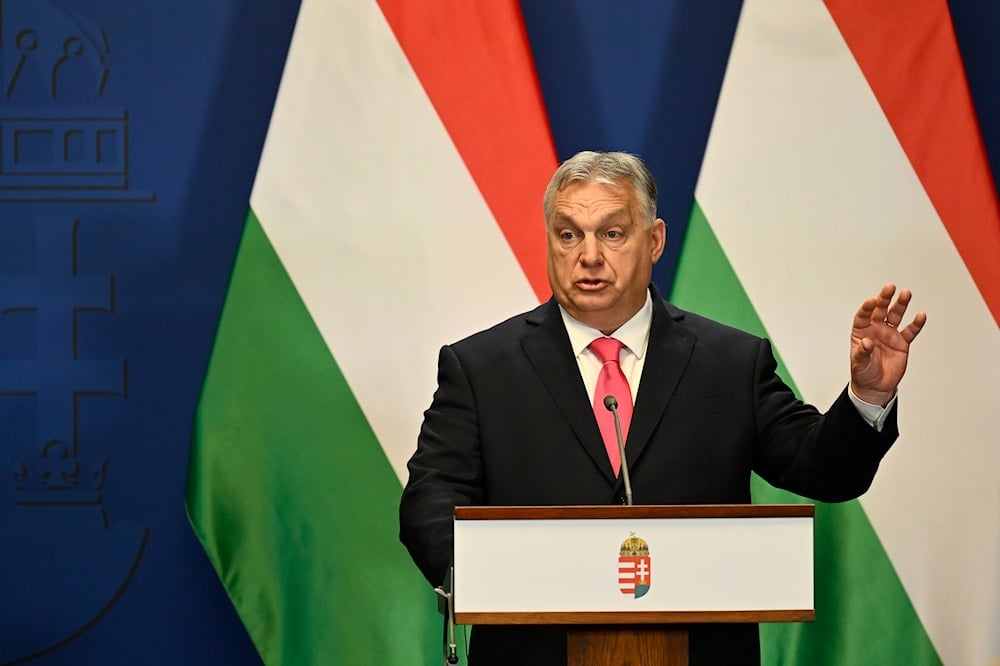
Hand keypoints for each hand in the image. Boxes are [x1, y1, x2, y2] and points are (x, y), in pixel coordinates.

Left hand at [850, 283, 926, 405]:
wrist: (876, 386)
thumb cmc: (863, 373)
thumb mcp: (859, 364)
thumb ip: (862, 352)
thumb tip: (865, 343)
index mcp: (861, 332)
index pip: (863, 316)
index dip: (866, 308)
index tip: (871, 301)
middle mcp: (875, 330)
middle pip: (880, 310)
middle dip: (884, 299)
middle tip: (890, 288)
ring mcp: (889, 335)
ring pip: (896, 316)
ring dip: (900, 305)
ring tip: (906, 294)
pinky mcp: (902, 343)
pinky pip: (910, 331)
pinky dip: (916, 324)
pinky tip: (920, 315)